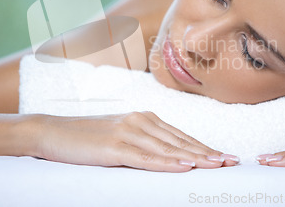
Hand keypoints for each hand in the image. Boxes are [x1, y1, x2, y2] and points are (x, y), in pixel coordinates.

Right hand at [32, 111, 238, 171]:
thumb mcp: (119, 137)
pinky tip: (184, 167)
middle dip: (208, 153)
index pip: (180, 136)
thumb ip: (142, 143)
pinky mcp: (114, 147)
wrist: (51, 131)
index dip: (204, 147)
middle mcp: (140, 121)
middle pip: (180, 141)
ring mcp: (127, 133)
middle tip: (232, 162)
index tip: (224, 156)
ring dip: (195, 158)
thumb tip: (166, 155)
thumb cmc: (86, 136)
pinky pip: (146, 158)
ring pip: (168, 148)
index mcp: (143, 118)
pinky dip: (167, 163)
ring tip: (217, 166)